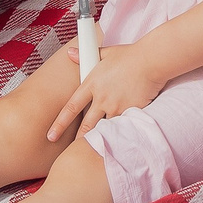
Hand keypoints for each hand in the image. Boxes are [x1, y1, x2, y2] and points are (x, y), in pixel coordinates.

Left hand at [49, 39, 166, 139]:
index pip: (71, 107)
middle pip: (86, 125)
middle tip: (72, 150)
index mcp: (92, 84)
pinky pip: (122, 126)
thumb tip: (70, 52)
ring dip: (100, 136)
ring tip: (96, 148)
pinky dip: (119, 132)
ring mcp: (115, 106)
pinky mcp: (130, 111)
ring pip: (104, 128)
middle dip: (78, 139)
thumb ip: (85, 56)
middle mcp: (101, 98)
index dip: (60, 123)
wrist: (151, 60)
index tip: (51, 135)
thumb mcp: (106, 53)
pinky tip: (118, 140)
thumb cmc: (130, 55)